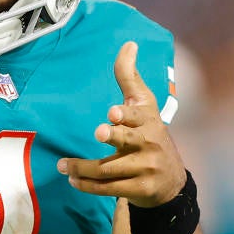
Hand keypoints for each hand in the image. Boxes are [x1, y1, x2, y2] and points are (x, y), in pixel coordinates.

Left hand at [58, 42, 185, 207]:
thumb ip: (130, 77)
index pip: (138, 115)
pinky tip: (72, 180)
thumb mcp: (144, 106)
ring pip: (112, 169)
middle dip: (114, 136)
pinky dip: (89, 185)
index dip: (126, 114)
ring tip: (63, 166)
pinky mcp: (140, 190)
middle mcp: (150, 143)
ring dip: (84, 168)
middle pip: (129, 140)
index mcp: (149, 120)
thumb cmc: (149, 133)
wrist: (171, 181)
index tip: (113, 112)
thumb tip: (129, 43)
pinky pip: (110, 188)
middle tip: (99, 132)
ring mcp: (146, 168)